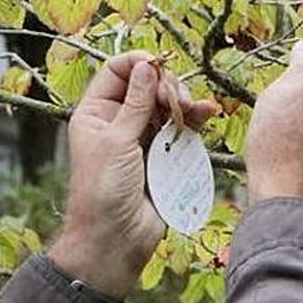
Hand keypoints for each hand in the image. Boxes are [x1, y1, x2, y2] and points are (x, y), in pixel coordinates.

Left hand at [50, 54, 217, 299]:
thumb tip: (148, 66)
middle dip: (166, 85)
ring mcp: (142, 138)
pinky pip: (181, 130)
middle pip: (148, 85)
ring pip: (167, 106)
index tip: (162, 67)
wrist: (115, 239)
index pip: (117, 71)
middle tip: (176, 101)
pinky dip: (194, 120)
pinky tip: (208, 113)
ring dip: (183, 102)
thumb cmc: (103, 191)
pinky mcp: (163, 156)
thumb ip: (136, 103)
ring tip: (193, 111)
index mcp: (95, 113)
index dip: (140, 63)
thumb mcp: (117, 141)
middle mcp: (117, 121)